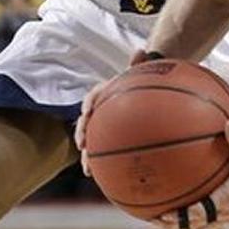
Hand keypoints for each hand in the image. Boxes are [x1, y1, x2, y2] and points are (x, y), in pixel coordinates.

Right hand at [74, 49, 152, 172]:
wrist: (145, 90)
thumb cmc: (142, 81)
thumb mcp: (142, 71)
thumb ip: (140, 63)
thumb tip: (141, 49)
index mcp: (106, 93)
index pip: (93, 96)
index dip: (89, 103)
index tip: (88, 111)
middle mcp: (100, 110)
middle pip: (87, 122)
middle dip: (83, 133)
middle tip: (83, 142)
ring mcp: (103, 125)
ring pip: (91, 140)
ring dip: (87, 154)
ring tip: (87, 168)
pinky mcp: (108, 139)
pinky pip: (102, 151)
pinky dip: (100, 164)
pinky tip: (102, 178)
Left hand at [153, 120, 228, 228]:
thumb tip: (226, 122)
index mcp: (228, 199)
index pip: (198, 214)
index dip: (179, 217)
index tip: (161, 214)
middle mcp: (227, 213)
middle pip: (194, 227)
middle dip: (172, 225)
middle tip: (151, 218)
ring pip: (200, 228)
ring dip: (181, 226)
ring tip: (161, 220)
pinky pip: (210, 222)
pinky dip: (194, 222)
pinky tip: (185, 213)